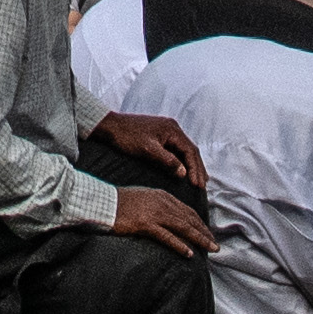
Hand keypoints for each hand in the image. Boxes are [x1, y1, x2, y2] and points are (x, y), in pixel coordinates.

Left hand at [87, 112, 207, 201]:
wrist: (110, 126)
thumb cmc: (126, 136)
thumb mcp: (147, 150)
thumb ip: (167, 161)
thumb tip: (183, 173)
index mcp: (172, 129)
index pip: (190, 151)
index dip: (195, 169)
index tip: (197, 185)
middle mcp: (173, 129)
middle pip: (191, 150)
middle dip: (198, 168)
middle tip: (202, 187)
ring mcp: (167, 132)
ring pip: (185, 151)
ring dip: (192, 166)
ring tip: (199, 181)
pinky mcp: (161, 136)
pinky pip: (177, 151)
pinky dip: (183, 162)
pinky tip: (184, 171)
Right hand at [108, 188, 207, 248]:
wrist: (103, 203)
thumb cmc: (120, 202)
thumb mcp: (144, 198)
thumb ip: (158, 204)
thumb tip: (169, 216)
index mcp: (162, 196)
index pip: (187, 210)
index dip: (200, 223)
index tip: (208, 233)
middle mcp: (162, 203)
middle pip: (189, 219)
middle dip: (204, 232)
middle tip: (216, 245)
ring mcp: (154, 213)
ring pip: (183, 227)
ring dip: (199, 239)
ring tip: (211, 249)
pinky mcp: (145, 224)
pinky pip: (167, 236)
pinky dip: (180, 245)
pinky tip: (189, 253)